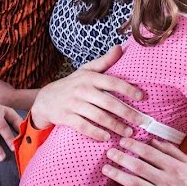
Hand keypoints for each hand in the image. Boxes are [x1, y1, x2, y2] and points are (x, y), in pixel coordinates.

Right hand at [29, 46, 146, 141]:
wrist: (45, 99)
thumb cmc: (71, 85)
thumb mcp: (86, 70)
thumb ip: (105, 61)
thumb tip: (120, 47)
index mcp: (89, 78)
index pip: (112, 82)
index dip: (128, 89)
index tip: (141, 97)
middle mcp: (82, 90)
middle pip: (108, 102)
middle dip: (127, 113)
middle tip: (141, 122)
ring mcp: (73, 104)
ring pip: (98, 116)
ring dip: (115, 126)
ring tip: (128, 132)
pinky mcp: (66, 117)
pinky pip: (83, 127)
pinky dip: (96, 133)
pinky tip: (107, 138)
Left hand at [103, 138, 186, 185]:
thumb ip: (171, 150)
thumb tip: (153, 141)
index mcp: (173, 166)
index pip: (149, 153)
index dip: (134, 145)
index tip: (122, 141)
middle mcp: (165, 180)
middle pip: (138, 166)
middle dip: (121, 158)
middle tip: (109, 152)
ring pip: (134, 183)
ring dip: (117, 175)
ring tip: (106, 168)